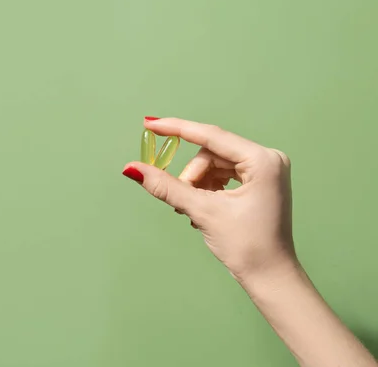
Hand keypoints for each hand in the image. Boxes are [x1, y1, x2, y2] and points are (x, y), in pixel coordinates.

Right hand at [122, 117, 295, 280]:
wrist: (269, 277)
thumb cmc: (247, 246)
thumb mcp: (203, 212)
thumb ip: (167, 186)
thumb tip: (133, 169)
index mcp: (262, 160)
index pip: (210, 135)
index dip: (176, 129)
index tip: (149, 124)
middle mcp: (267, 159)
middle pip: (210, 153)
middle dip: (191, 176)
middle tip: (181, 202)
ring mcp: (264, 171)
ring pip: (213, 164)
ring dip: (197, 184)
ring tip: (194, 211)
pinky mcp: (259, 182)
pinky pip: (222, 174)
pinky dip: (207, 189)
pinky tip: (204, 209)